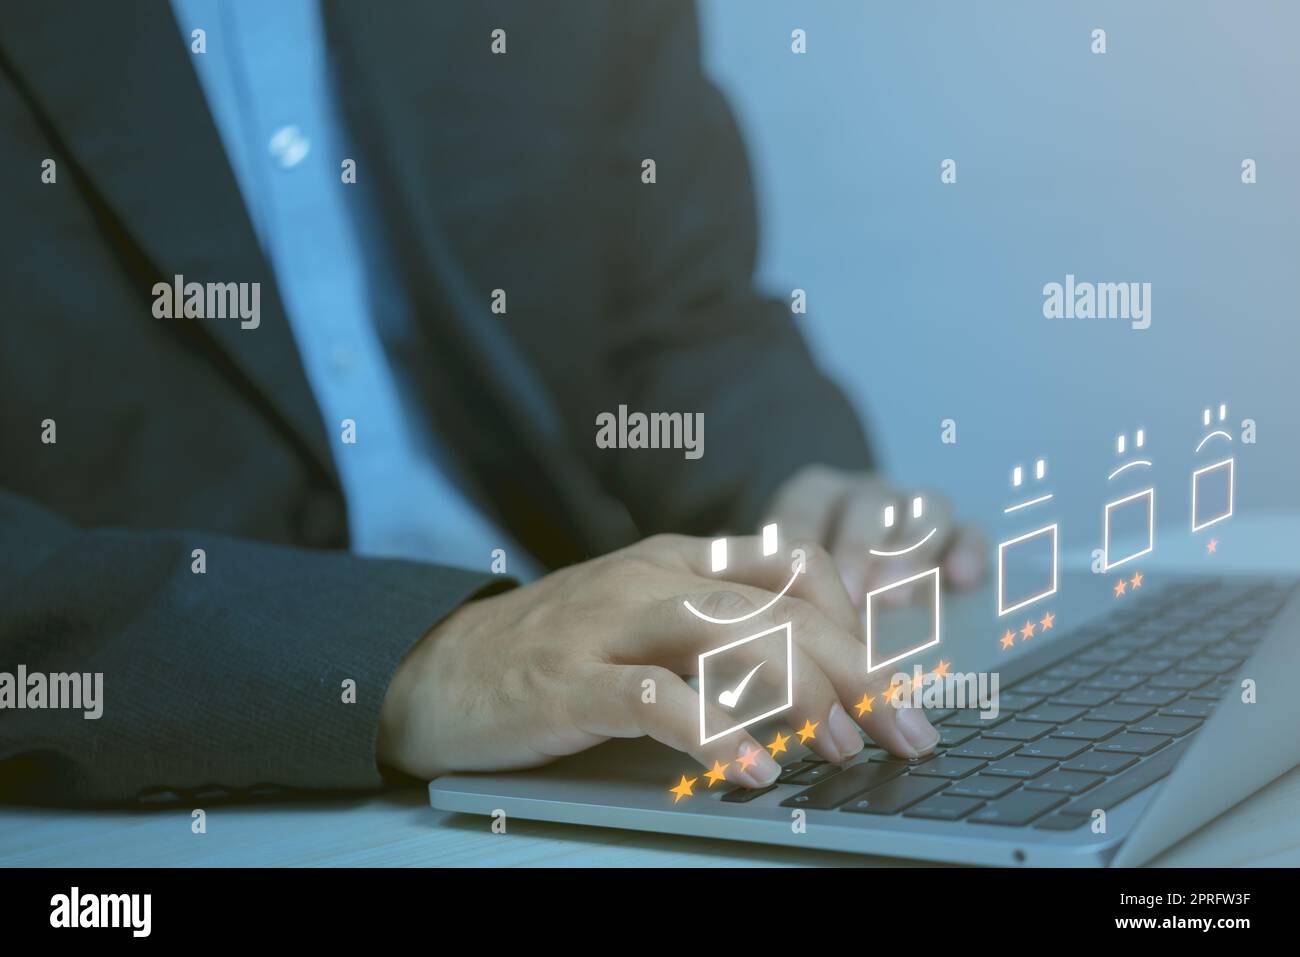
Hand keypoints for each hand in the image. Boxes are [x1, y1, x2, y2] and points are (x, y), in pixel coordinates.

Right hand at [378, 534, 940, 787]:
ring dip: (801, 694)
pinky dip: (712, 735)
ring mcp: (608, 624)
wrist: (432, 667)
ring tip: (839, 752)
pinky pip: (654, 699)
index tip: (887, 688)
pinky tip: (750, 773)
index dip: (857, 623)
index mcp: (677, 561)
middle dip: (859, 669)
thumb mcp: (642, 623)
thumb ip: (715, 634)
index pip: (795, 566)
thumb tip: (815, 683)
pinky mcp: (568, 679)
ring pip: (729, 632)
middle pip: (780, 604)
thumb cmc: (551, 653)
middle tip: (905, 733)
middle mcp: (652, 578)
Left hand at [763, 466, 986, 606]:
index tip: (804, 588)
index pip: (805, 507)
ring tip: (901, 596)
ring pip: (921, 509)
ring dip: (911, 551)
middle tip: (857, 598)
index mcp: (809, 498)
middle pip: (866, 505)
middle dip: (861, 551)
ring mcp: (911, 509)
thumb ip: (761, 600)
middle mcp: (861, 495)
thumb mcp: (772, 579)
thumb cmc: (796, 587)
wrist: (836, 572)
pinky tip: (961, 580)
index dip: (802, 544)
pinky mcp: (952, 532)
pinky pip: (968, 529)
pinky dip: (968, 550)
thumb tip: (737, 645)